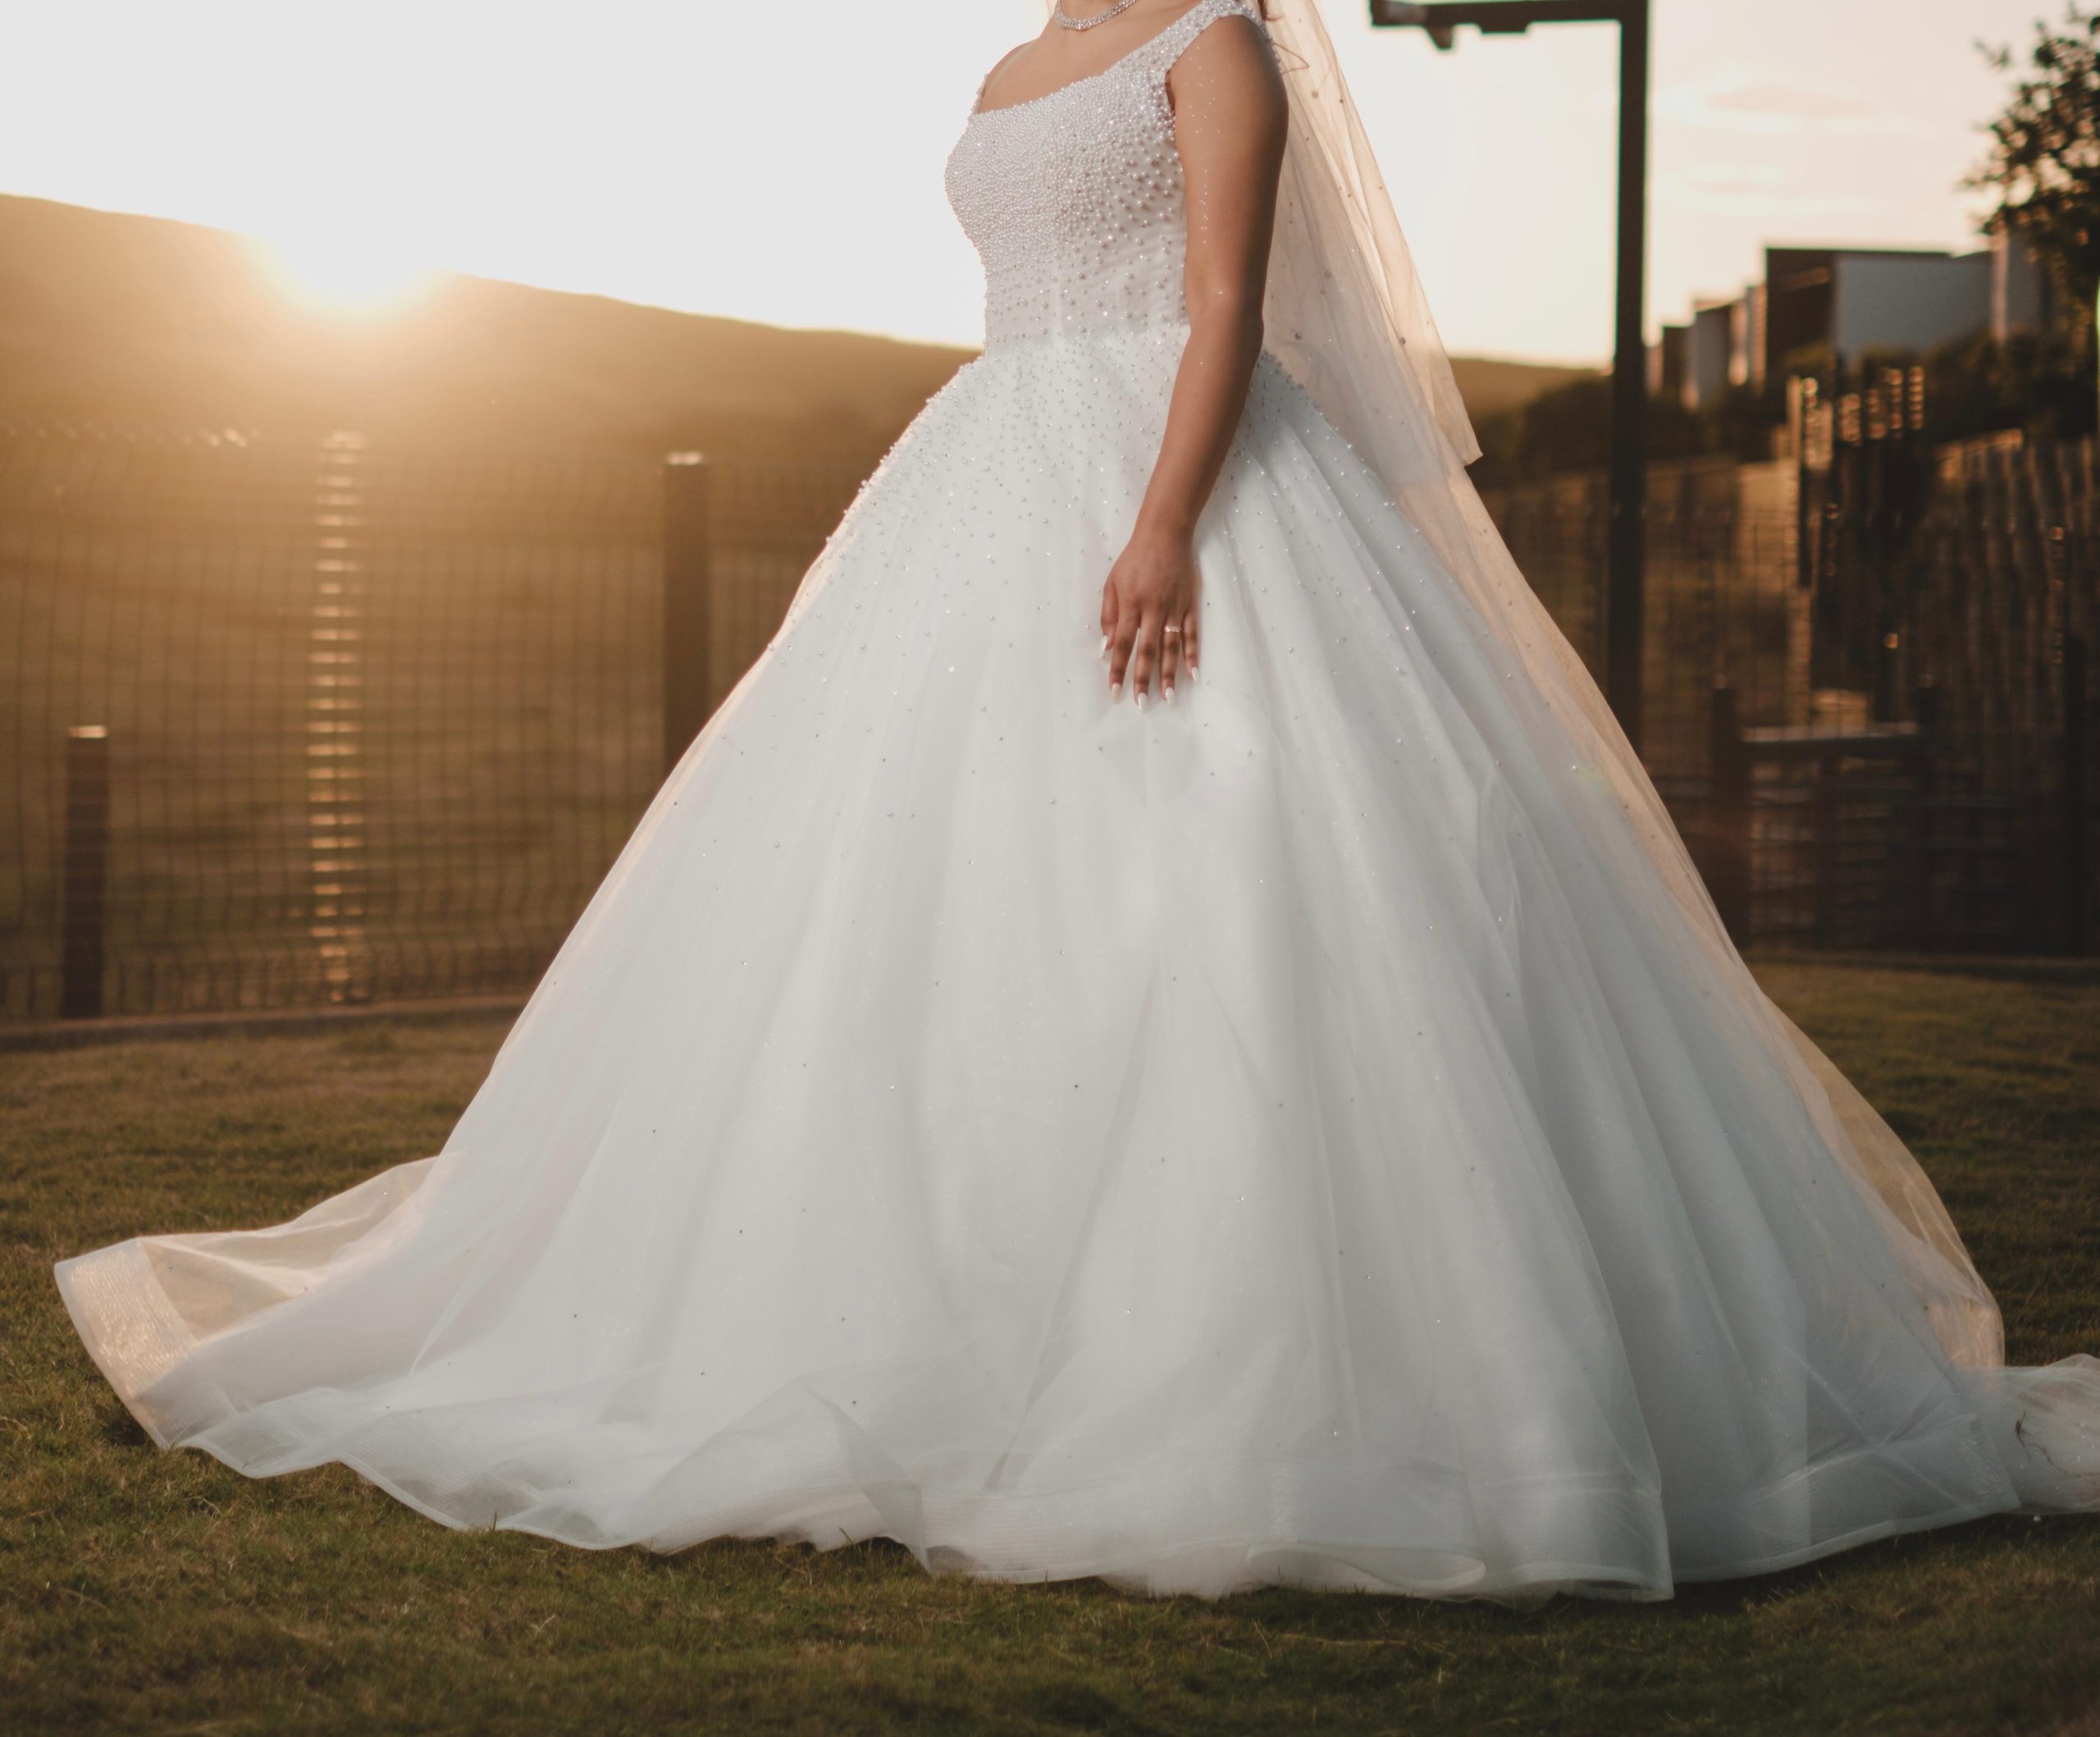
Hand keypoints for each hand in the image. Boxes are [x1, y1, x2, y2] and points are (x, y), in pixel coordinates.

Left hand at [1099, 524, 1200, 707]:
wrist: (1164, 535)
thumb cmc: (1134, 560)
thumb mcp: (1112, 583)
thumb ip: (1109, 615)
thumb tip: (1106, 648)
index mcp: (1130, 605)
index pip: (1122, 645)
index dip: (1118, 670)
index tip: (1115, 693)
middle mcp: (1152, 610)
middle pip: (1147, 651)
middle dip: (1143, 680)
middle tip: (1141, 705)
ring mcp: (1174, 609)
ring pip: (1171, 647)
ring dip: (1169, 675)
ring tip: (1168, 698)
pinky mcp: (1190, 605)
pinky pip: (1192, 634)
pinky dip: (1192, 655)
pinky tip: (1193, 675)